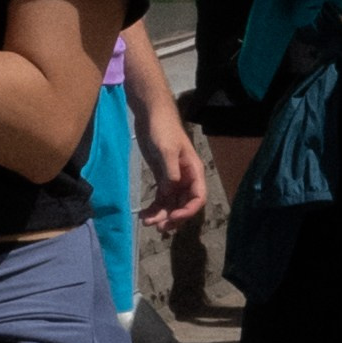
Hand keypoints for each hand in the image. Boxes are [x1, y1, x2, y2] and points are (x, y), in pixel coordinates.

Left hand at [137, 113, 208, 231]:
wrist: (151, 115)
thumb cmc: (163, 130)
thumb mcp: (167, 150)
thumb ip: (170, 174)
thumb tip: (169, 195)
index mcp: (193, 172)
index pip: (198, 198)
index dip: (188, 211)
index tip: (172, 217)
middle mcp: (186, 179)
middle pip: (184, 205)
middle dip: (172, 217)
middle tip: (158, 227)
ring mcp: (173, 179)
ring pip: (171, 204)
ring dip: (161, 215)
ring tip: (146, 222)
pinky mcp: (161, 177)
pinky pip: (161, 198)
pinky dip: (154, 208)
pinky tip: (143, 214)